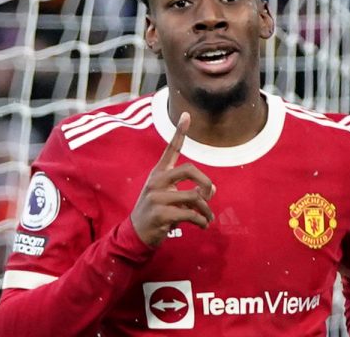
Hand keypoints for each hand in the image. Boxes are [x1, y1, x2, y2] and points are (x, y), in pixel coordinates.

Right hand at [130, 112, 215, 246]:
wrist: (137, 234)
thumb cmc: (159, 213)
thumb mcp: (171, 197)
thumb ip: (190, 190)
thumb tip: (212, 189)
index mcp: (159, 173)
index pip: (171, 149)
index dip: (180, 132)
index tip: (187, 115)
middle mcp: (157, 181)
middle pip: (189, 170)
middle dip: (206, 182)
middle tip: (211, 194)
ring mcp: (157, 197)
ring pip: (194, 197)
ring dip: (206, 210)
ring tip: (208, 219)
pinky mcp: (161, 213)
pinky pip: (190, 214)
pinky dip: (201, 221)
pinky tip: (202, 225)